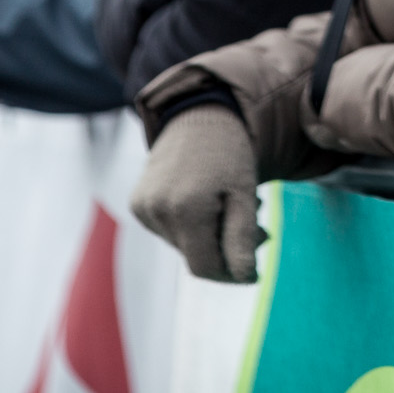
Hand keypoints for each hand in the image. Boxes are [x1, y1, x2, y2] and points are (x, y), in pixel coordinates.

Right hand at [129, 103, 263, 282]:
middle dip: (225, 249)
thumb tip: (245, 279)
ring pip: (183, 245)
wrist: (199, 115)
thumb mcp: (245, 192)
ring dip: (209, 236)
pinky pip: (168, 230)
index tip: (255, 261)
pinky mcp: (137, 203)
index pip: (205, 268)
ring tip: (227, 205)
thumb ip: (242, 237)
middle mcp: (157, 210)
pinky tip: (203, 199)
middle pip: (194, 258)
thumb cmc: (229, 154)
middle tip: (257, 227)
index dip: (231, 272)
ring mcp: (143, 207)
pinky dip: (190, 224)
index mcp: (186, 209)